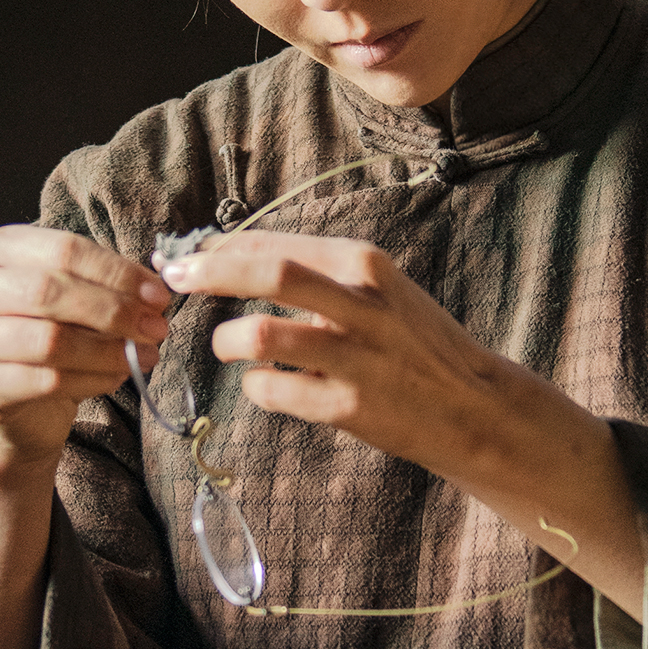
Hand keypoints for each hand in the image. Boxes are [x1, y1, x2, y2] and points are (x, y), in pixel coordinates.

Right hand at [0, 225, 171, 467]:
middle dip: (113, 310)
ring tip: (143, 356)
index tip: (158, 295)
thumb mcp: (79, 301)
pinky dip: (92, 380)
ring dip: (108, 350)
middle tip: (155, 328)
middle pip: (49, 291)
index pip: (63, 250)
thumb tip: (155, 292)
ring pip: (49, 340)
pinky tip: (115, 378)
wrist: (23, 407)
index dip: (117, 272)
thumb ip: (109, 287)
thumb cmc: (54, 339)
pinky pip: (46, 381)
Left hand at [161, 230, 514, 481]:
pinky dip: (256, 386)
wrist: (472, 406)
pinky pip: (271, 390)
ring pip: (258, 336)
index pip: (275, 242)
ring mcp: (354, 357)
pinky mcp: (346, 406)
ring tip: (227, 347)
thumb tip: (238, 257)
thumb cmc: (414, 343)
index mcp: (365, 264)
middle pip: (266, 273)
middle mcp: (360, 303)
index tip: (190, 256)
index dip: (222, 248)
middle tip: (175, 281)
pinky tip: (267, 385)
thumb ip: (320, 272)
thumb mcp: (380, 290)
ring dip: (227, 341)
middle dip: (208, 273)